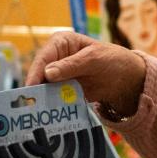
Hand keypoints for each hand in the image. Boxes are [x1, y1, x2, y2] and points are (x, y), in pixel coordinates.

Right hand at [25, 31, 145, 116]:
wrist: (125, 77)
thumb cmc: (111, 59)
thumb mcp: (93, 59)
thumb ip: (71, 65)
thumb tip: (48, 73)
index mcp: (60, 42)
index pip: (44, 57)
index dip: (36, 72)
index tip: (31, 87)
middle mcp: (55, 58)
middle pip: (39, 74)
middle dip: (36, 89)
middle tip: (31, 104)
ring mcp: (58, 75)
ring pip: (44, 88)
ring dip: (42, 99)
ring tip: (37, 112)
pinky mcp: (62, 90)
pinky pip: (53, 98)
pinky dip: (52, 105)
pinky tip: (49, 115)